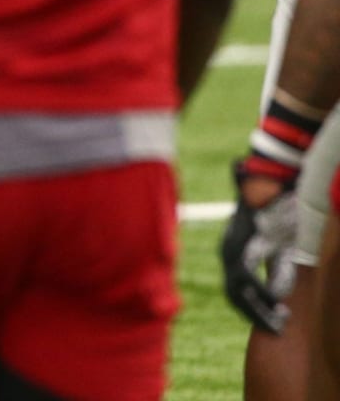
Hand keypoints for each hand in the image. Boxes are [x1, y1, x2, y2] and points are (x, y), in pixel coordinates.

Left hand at [220, 161, 296, 333]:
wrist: (271, 178)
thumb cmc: (277, 209)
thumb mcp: (278, 244)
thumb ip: (276, 265)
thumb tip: (279, 293)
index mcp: (233, 251)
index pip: (235, 290)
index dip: (251, 310)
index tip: (271, 324)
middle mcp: (228, 250)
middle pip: (233, 293)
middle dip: (254, 314)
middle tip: (276, 330)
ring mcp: (234, 245)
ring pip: (238, 289)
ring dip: (259, 308)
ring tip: (280, 321)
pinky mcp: (244, 240)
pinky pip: (249, 274)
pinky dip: (262, 291)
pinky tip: (278, 302)